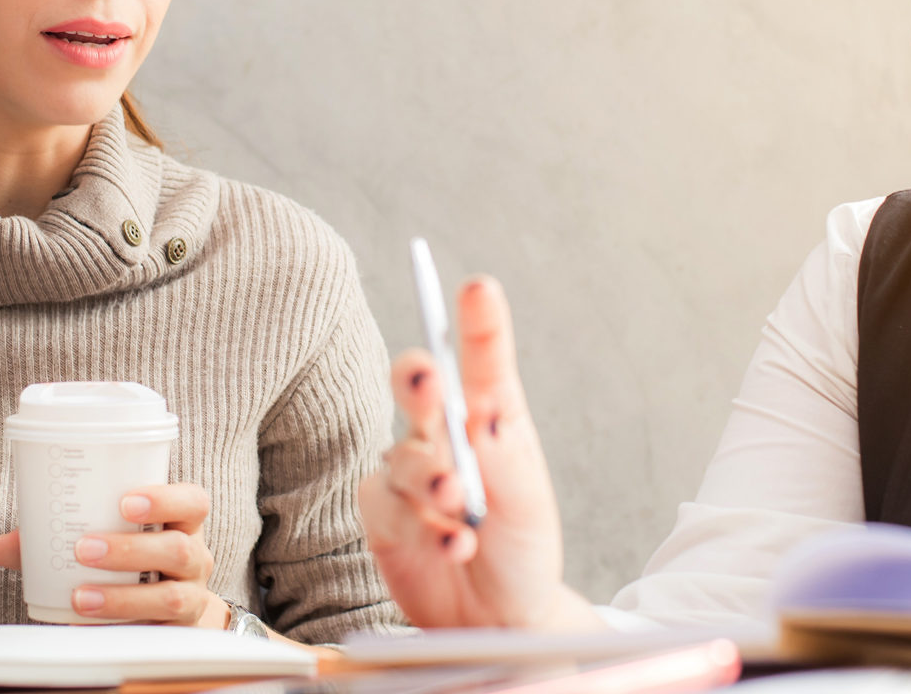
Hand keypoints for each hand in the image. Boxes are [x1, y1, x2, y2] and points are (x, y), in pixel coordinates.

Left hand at [0, 483, 226, 627]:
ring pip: (170, 597)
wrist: (167, 610)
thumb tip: (1, 546)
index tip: (125, 502)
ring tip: (80, 596)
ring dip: (122, 597)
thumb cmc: (132, 561)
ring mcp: (191, 597)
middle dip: (130, 550)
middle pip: (179, 549)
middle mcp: (194, 558)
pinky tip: (87, 626)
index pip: (192, 502)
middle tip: (84, 549)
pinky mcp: (176, 633)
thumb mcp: (108, 537)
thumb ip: (56, 538)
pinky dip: (118, 629)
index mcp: (182, 524)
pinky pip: (155, 634)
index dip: (165, 499)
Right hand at [357, 275, 600, 629]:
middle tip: (431, 384)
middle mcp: (443, 435)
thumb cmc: (520, 550)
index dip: (479, 324)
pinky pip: (388, 507)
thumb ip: (504, 459)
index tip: (478, 290)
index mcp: (490, 418)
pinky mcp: (382, 514)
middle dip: (419, 380)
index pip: (483, 363)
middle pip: (418, 387)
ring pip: (403, 457)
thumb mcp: (528, 504)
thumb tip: (483, 412)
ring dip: (431, 480)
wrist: (498, 620)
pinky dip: (423, 527)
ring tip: (459, 507)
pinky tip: (452, 544)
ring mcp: (408, 473)